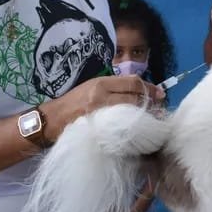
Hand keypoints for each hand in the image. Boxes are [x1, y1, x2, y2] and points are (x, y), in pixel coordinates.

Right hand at [40, 75, 163, 142]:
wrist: (53, 120)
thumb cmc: (73, 102)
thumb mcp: (91, 87)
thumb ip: (111, 88)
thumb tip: (136, 91)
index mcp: (100, 83)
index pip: (132, 82)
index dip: (149, 87)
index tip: (159, 92)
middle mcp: (101, 95)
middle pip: (134, 96)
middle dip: (150, 101)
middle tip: (159, 106)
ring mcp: (100, 113)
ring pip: (131, 111)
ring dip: (145, 114)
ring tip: (153, 117)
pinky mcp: (99, 128)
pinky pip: (122, 127)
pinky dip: (134, 127)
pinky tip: (140, 129)